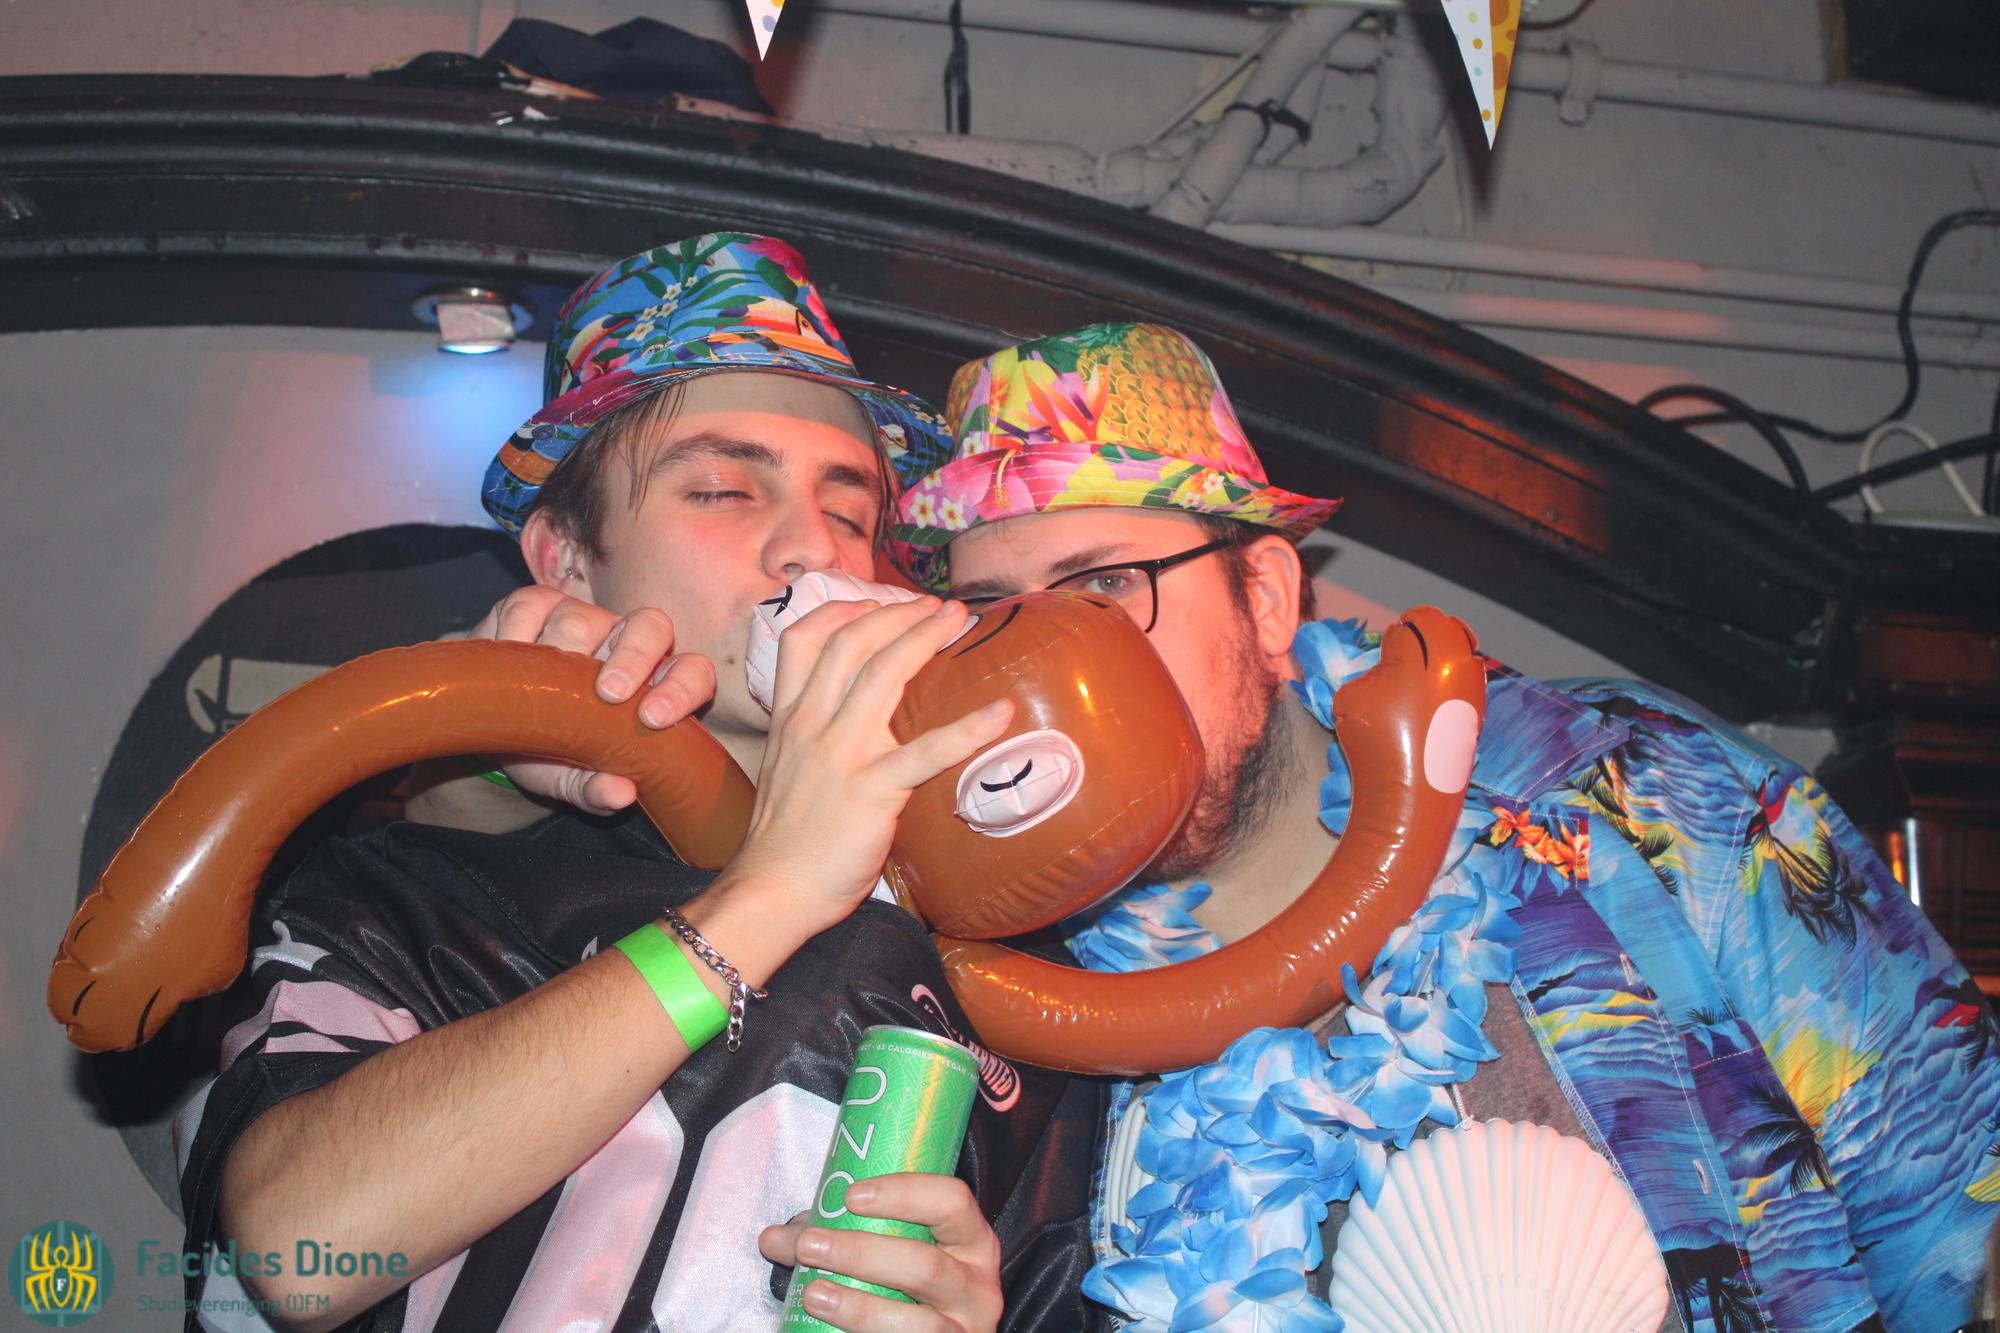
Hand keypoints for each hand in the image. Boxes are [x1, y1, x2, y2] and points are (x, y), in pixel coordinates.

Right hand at [464, 585, 717, 813]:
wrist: (488, 730)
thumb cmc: (544, 754)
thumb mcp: (567, 779)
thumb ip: (595, 789)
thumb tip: (620, 795)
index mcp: (650, 687)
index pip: (691, 672)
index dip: (682, 687)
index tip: (654, 718)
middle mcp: (624, 645)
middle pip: (651, 626)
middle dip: (634, 656)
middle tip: (608, 694)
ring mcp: (583, 620)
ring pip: (584, 618)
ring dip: (561, 655)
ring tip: (537, 689)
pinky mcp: (537, 604)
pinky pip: (535, 606)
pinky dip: (519, 633)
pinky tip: (510, 656)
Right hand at [727, 597, 1011, 930]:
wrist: (773, 890)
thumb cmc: (784, 839)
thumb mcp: (784, 768)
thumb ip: (810, 735)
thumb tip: (848, 717)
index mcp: (789, 718)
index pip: (804, 640)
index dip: (842, 609)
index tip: (874, 601)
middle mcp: (812, 724)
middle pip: (853, 643)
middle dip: (898, 613)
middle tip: (937, 606)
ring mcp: (843, 754)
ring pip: (884, 674)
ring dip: (925, 639)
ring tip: (958, 621)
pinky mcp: (874, 790)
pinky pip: (927, 751)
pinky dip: (968, 728)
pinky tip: (1000, 712)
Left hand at [760, 1175, 1002, 1332]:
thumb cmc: (911, 1282)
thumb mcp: (898, 1250)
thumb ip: (846, 1234)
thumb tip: (775, 1238)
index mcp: (972, 1240)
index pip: (952, 1201)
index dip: (903, 1194)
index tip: (851, 1195)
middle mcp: (977, 1286)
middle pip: (924, 1265)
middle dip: (860, 1254)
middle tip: (809, 1246)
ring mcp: (963, 1330)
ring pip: (916, 1323)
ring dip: (858, 1307)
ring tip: (814, 1295)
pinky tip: (827, 1327)